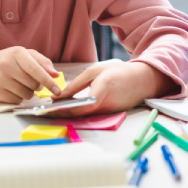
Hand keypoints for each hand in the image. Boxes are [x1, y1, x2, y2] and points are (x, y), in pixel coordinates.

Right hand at [0, 47, 59, 103]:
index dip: (48, 81)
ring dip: (28, 93)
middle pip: (33, 84)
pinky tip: (11, 90)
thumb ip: (42, 62)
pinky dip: (18, 98)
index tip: (57, 90)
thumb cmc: (6, 61)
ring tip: (19, 85)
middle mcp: (7, 65)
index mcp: (16, 53)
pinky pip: (17, 101)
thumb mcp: (23, 55)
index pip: (36, 69)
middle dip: (36, 86)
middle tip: (30, 81)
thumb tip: (55, 75)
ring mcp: (0, 79)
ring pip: (26, 94)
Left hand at [47, 61, 178, 117]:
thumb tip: (61, 95)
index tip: (49, 108)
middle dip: (62, 114)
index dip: (64, 109)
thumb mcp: (96, 71)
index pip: (81, 105)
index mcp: (104, 89)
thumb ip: (78, 84)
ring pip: (85, 116)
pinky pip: (91, 116)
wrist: (144, 80)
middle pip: (80, 114)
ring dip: (68, 114)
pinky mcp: (110, 115)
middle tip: (44, 112)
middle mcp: (107, 105)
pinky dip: (79, 114)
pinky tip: (66, 110)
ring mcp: (110, 112)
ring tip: (50, 110)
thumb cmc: (120, 72)